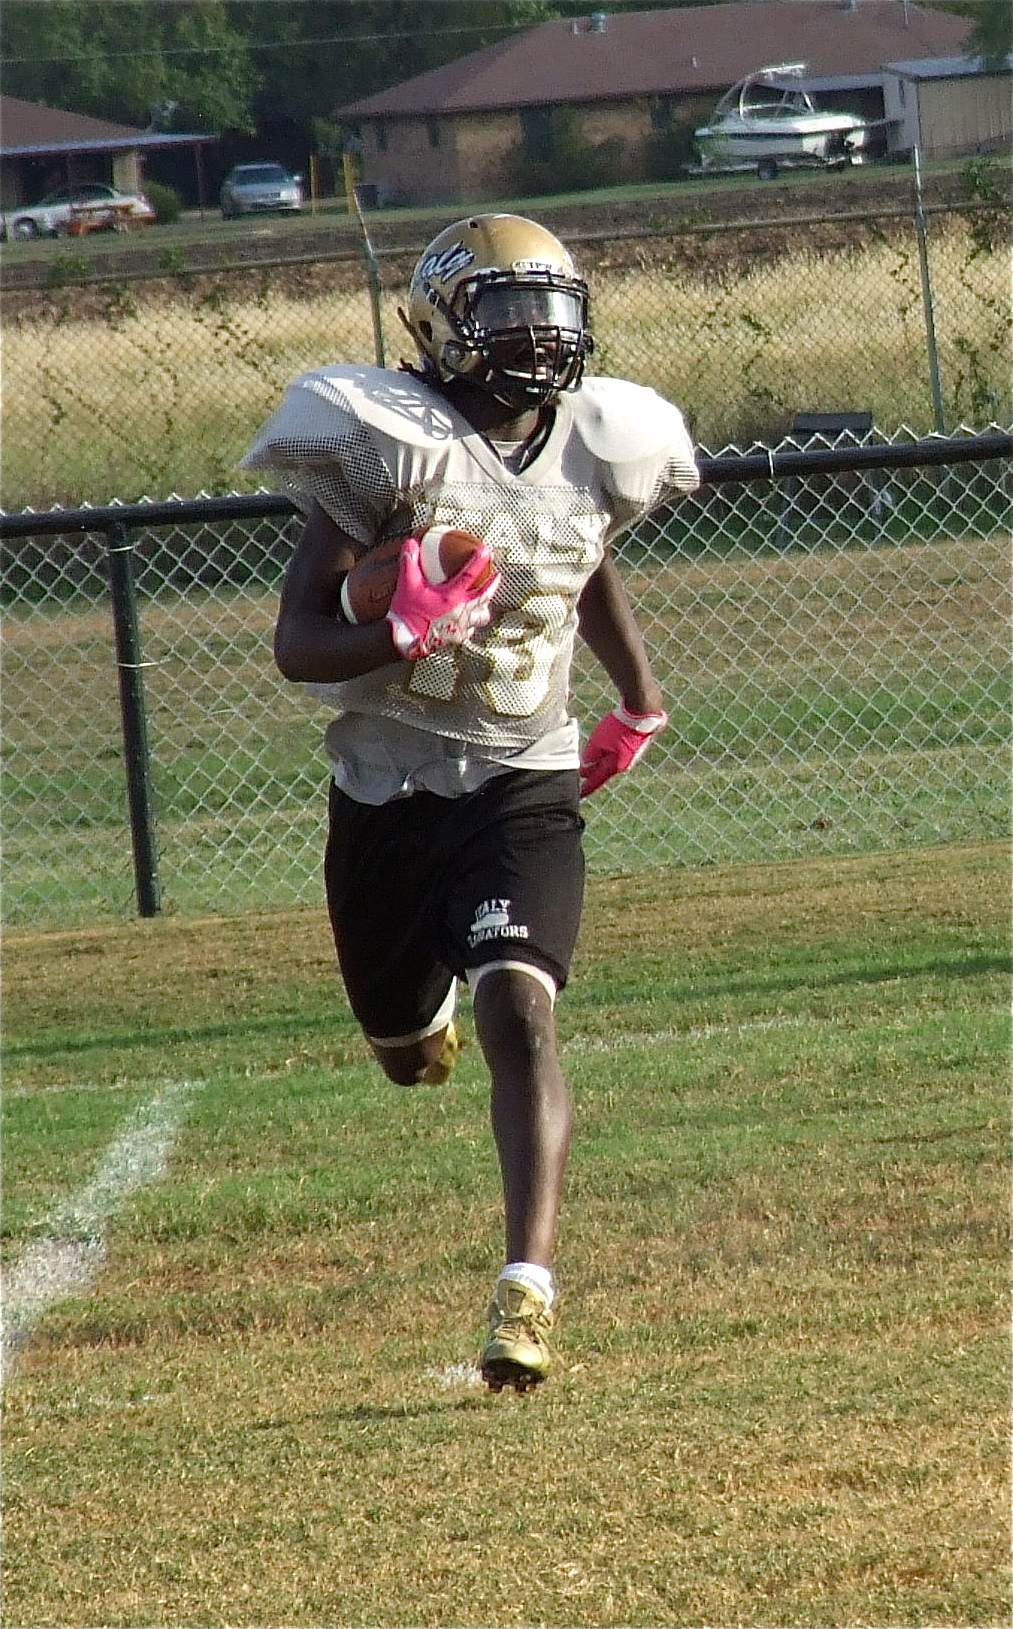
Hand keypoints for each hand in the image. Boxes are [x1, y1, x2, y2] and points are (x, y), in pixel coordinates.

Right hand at [387, 536, 500, 660]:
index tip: (486, 551)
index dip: (479, 560)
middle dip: (492, 584)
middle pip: (484, 596)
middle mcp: (461, 610)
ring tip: (483, 603)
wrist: (404, 639)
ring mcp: (461, 626)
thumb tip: (411, 544)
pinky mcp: (456, 638)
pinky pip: (470, 630)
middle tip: (496, 576)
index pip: (470, 574)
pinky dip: (471, 624)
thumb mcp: (407, 584)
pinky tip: (467, 621)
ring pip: (481, 616)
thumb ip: (410, 562)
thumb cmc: (408, 613)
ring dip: (483, 608)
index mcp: (452, 596)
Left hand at [579, 703, 666, 797]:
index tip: (578, 797)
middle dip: (593, 775)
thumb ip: (590, 757)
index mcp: (614, 766)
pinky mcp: (634, 746)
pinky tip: (606, 747)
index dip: (585, 789)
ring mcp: (631, 755)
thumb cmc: (618, 727)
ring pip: (610, 761)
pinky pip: (617, 753)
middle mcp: (624, 764)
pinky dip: (608, 752)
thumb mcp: (598, 742)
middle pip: (603, 772)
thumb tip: (584, 770)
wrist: (641, 712)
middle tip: (581, 779)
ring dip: (600, 762)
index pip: (596, 782)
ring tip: (592, 762)